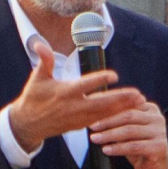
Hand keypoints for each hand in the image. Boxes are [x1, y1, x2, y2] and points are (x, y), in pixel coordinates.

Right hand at [4, 44, 140, 152]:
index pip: (85, 85)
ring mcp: (78, 118)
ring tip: (139, 101)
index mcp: (64, 92)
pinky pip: (101, 121)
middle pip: (101, 103)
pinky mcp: (80, 125)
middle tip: (137, 94)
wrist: (28, 124)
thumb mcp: (37, 77)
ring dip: (122, 107)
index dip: (100, 80)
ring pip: (105, 113)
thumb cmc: (33, 98)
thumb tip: (40, 43)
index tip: (114, 75)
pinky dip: (115, 116)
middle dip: (120, 99)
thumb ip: (44, 60)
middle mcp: (73, 106)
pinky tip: (128, 111)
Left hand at [90, 99, 167, 168]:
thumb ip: (118, 123)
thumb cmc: (139, 148)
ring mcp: (160, 132)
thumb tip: (95, 120)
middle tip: (92, 127)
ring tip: (96, 139)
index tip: (93, 115)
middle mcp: (158, 118)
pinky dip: (118, 148)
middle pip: (129, 116)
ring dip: (110, 135)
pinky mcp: (159, 147)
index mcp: (150, 109)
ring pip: (130, 131)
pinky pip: (134, 146)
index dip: (110, 110)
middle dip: (108, 122)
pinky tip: (106, 150)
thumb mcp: (128, 133)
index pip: (128, 106)